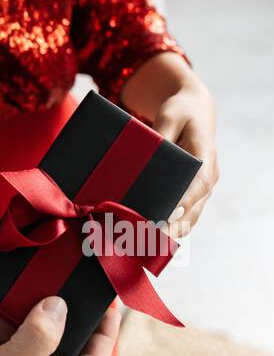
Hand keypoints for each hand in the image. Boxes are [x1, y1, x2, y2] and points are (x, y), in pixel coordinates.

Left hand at [153, 83, 218, 239]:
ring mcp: (202, 188)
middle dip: (174, 226)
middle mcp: (208, 177)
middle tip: (150, 238)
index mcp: (206, 157)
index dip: (186, 201)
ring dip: (172, 232)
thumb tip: (149, 154)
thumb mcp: (169, 116)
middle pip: (194, 208)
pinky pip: (185, 216)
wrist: (194, 110)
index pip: (200, 183)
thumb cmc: (180, 111)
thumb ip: (160, 135)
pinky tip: (151, 239)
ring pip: (190, 217)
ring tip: (147, 245)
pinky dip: (171, 228)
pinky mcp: (193, 193)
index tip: (170, 214)